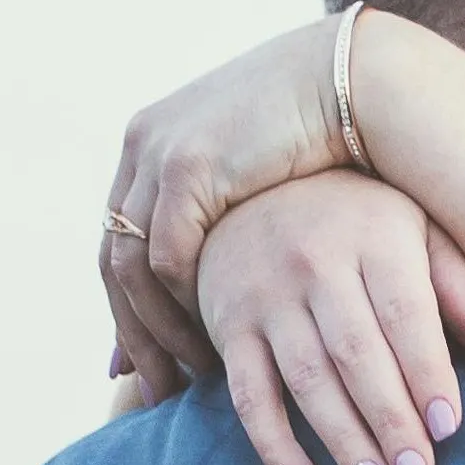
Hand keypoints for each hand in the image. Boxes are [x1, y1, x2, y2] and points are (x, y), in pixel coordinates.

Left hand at [97, 22, 358, 392]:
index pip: (119, 241)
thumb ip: (228, 218)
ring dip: (155, 328)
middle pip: (112, 259)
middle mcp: (143, 148)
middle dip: (132, 332)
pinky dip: (183, 300)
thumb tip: (217, 274)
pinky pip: (167, 254)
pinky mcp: (188, 166)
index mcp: (154, 143)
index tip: (143, 363)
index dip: (129, 307)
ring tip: (186, 375)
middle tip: (153, 387)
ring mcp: (158, 154)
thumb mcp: (262, 175)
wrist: (353, 77)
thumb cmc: (329, 130)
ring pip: (129, 265)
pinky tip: (214, 332)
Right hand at [196, 174, 464, 464]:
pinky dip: (274, 446)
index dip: (427, 372)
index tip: (449, 429)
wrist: (250, 185)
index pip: (404, 313)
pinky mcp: (229, 327)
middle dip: (389, 421)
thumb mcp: (415, 230)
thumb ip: (460, 287)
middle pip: (356, 353)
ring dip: (341, 440)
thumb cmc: (357, 218)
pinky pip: (248, 395)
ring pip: (306, 378)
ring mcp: (266, 296)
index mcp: (374, 237)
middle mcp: (315, 263)